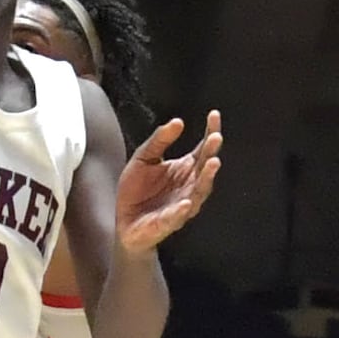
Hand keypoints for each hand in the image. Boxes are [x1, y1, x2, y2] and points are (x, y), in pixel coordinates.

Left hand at [112, 113, 222, 252]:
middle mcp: (189, 186)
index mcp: (185, 168)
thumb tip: (178, 122)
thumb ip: (159, 141)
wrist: (124, 221)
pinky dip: (182, 210)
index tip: (214, 115)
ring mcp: (182, 204)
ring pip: (199, 191)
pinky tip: (186, 202)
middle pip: (205, 167)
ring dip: (207, 178)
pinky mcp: (168, 222)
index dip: (210, 132)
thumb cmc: (137, 190)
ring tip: (213, 163)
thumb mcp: (143, 158)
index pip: (203, 149)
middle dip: (211, 152)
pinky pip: (177, 216)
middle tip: (215, 138)